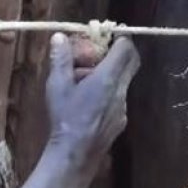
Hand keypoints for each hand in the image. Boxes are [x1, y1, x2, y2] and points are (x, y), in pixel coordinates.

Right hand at [45, 33, 139, 182]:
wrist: (75, 154)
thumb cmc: (65, 117)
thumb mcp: (57, 86)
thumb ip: (61, 59)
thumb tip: (60, 36)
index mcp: (108, 78)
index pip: (126, 49)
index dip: (121, 37)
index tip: (110, 33)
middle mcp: (121, 91)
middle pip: (131, 63)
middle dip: (118, 53)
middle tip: (98, 52)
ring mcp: (123, 107)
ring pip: (123, 81)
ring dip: (109, 74)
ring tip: (84, 80)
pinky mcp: (120, 121)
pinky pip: (118, 98)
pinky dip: (108, 91)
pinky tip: (88, 100)